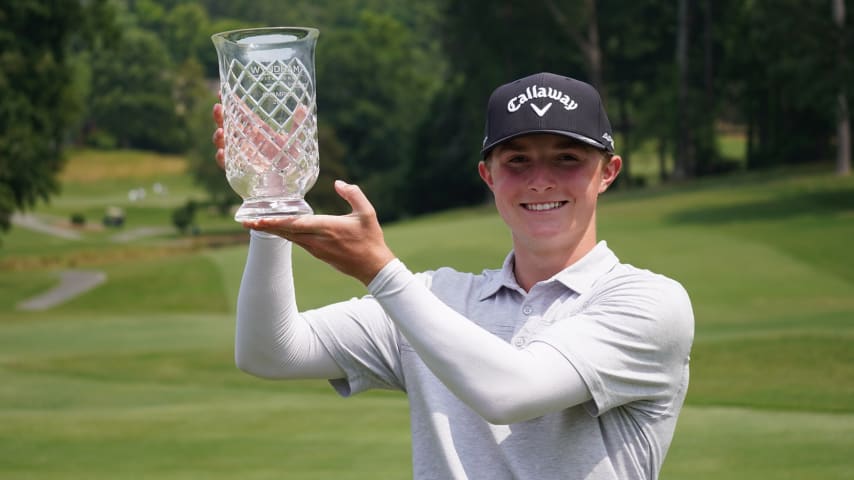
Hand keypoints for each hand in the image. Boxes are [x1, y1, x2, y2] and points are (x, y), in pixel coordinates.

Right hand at [211, 98, 308, 170]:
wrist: (288, 184)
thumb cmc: (289, 161)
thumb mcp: (294, 142)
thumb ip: (297, 126)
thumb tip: (302, 107)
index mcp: (256, 130)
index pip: (239, 113)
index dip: (229, 102)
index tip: (222, 91)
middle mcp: (245, 141)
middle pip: (226, 125)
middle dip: (219, 116)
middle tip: (218, 108)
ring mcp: (240, 155)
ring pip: (223, 142)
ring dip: (218, 135)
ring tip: (221, 131)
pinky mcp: (238, 170)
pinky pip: (225, 164)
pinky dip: (221, 158)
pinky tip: (222, 153)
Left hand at [243, 180, 395, 285]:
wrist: (373, 267)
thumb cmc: (371, 239)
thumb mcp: (367, 213)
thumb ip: (353, 194)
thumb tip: (337, 182)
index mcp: (327, 227)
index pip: (296, 224)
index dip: (277, 221)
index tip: (260, 219)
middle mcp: (317, 240)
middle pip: (285, 232)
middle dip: (264, 227)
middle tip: (245, 222)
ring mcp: (315, 249)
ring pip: (288, 237)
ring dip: (271, 230)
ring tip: (253, 224)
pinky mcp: (317, 253)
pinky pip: (295, 241)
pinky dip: (283, 234)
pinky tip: (275, 229)